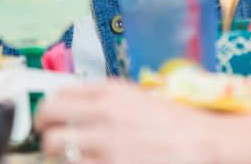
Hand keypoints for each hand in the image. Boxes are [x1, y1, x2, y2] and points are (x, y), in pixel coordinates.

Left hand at [37, 82, 217, 163]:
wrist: (203, 145)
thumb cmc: (173, 124)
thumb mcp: (135, 97)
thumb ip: (100, 98)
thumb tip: (69, 106)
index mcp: (108, 93)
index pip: (55, 99)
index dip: (49, 113)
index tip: (52, 121)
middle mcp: (102, 116)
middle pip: (48, 127)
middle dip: (49, 137)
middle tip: (59, 143)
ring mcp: (105, 147)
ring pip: (56, 152)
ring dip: (63, 156)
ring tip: (79, 157)